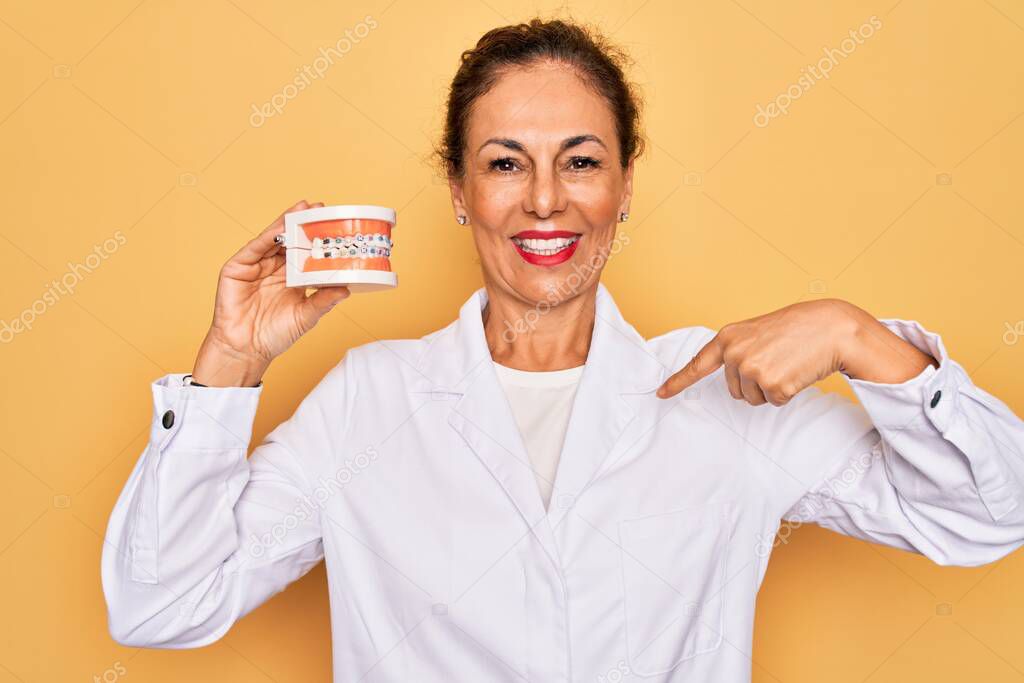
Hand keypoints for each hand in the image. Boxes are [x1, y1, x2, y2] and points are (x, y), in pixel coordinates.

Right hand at [191, 200, 350, 386]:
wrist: (246, 351)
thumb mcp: (306, 316)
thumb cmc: (274, 336)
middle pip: (290, 240)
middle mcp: (274, 268)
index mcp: (291, 278)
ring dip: (287, 223)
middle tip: (320, 208)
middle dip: (304, 223)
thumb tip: (346, 289)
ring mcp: (255, 266)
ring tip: (303, 209)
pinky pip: (254, 248)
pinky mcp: (237, 268)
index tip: (335, 225)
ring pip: (273, 239)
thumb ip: (323, 300)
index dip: (318, 239)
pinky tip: (280, 228)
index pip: (306, 252)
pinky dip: (267, 237)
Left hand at [656, 299, 860, 405]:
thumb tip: (731, 375)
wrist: (831, 327)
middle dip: (755, 382)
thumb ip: (738, 349)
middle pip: (734, 389)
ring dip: (771, 388)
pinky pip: (773, 402)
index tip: (660, 394)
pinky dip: (787, 393)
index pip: (697, 364)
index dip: (678, 382)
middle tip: (777, 360)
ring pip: (753, 398)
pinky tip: (797, 372)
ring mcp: (752, 370)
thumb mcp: (758, 332)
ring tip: (787, 364)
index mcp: (728, 337)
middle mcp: (735, 353)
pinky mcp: (772, 385)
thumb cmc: (798, 328)